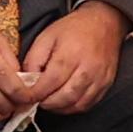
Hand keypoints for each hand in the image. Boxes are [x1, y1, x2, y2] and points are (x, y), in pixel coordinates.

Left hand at [14, 0, 123, 115]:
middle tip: (36, 100)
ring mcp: (99, 79)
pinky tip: (64, 101)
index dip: (35, 94)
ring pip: (77, 105)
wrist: (103, 23)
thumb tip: (27, 81)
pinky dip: (74, 107)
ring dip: (59, 108)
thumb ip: (34, 60)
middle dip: (47, 103)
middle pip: (64, 98)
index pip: (50, 83)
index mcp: (70, 55)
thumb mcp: (46, 37)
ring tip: (49, 101)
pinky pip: (89, 104)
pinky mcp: (106, 84)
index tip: (26, 97)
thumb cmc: (73, 29)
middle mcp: (87, 69)